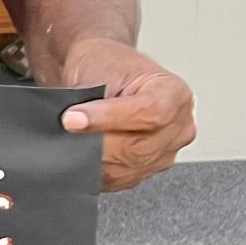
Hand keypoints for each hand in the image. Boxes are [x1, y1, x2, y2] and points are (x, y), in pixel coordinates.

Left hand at [58, 36, 194, 192]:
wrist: (104, 75)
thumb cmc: (105, 65)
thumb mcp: (97, 70)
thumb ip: (90, 101)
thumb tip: (74, 125)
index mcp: (173, 92)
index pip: (149, 113)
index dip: (109, 119)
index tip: (73, 119)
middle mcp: (178, 125)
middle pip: (137, 147)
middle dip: (95, 141)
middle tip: (67, 129)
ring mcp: (166, 151)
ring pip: (126, 166)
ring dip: (93, 156)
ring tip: (75, 136)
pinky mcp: (148, 169)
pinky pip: (119, 178)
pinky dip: (97, 167)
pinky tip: (85, 150)